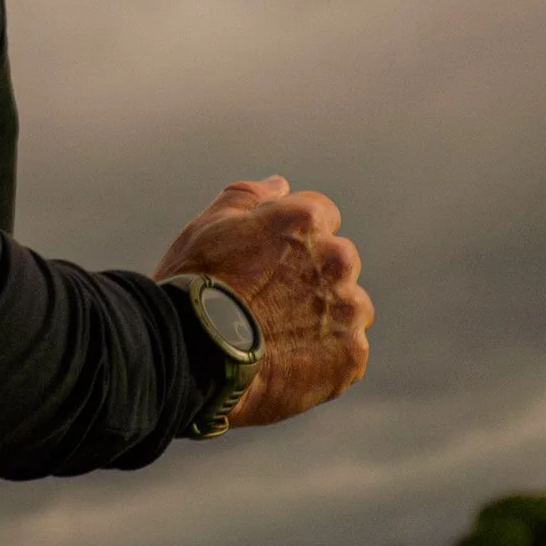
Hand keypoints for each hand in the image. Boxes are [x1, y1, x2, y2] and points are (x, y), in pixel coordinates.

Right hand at [153, 177, 372, 428]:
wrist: (194, 356)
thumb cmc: (195, 285)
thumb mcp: (208, 226)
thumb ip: (248, 197)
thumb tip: (280, 185)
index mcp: (306, 220)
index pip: (321, 215)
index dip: (292, 237)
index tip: (269, 258)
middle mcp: (337, 259)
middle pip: (337, 262)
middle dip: (313, 275)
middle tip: (269, 300)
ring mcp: (348, 308)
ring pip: (346, 307)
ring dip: (323, 315)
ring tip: (278, 337)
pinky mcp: (351, 353)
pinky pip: (346, 350)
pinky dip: (324, 355)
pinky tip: (287, 361)